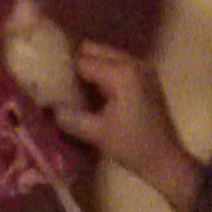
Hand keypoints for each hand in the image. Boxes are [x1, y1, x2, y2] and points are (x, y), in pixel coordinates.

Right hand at [51, 40, 197, 206]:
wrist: (167, 162)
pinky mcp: (146, 78)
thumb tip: (46, 106)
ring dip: (89, 68)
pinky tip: (91, 92)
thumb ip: (69, 116)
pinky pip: (117, 66)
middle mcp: (133, 63)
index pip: (82, 61)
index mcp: (122, 74)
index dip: (62, 69)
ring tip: (71, 86)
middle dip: (75, 63)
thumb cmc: (132, 146)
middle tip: (56, 80)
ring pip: (106, 56)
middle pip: (94, 50)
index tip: (44, 77)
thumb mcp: (96, 133)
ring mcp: (142, 69)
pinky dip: (102, 74)